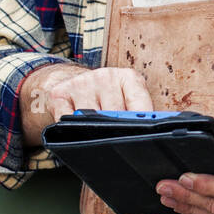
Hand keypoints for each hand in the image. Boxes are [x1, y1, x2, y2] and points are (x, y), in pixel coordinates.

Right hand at [20, 64, 152, 146]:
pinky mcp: (59, 93)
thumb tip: (154, 130)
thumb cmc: (108, 95)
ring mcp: (82, 83)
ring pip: (90, 119)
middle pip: (115, 115)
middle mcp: (105, 76)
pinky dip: (72, 129)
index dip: (142, 123)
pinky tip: (78, 125)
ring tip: (96, 127)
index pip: (140, 104)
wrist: (74, 80)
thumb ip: (140, 112)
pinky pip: (66, 120)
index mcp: (128, 77)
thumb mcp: (128, 98)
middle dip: (117, 130)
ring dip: (93, 129)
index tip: (143, 136)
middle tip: (116, 134)